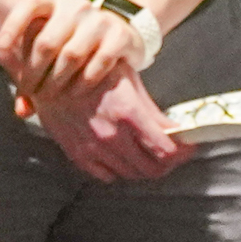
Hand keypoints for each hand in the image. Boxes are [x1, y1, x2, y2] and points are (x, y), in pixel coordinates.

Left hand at [0, 0, 144, 102]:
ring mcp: (99, 19)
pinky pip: (99, 62)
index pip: (29, 4)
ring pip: (72, 54)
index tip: (1, 49)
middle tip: (33, 93)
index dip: (13, 25)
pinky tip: (75, 94)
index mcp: (53, 1)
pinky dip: (84, 82)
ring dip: (57, 81)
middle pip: (47, 42)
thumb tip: (22, 111)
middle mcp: (76, 6)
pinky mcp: (119, 35)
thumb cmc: (74, 41)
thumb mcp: (53, 46)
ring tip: (51, 98)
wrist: (121, 32)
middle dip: (35, 72)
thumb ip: (33, 73)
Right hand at [23, 70, 182, 182]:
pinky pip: (105, 175)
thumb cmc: (94, 68)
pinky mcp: (75, 152)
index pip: (165, 151)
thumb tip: (176, 133)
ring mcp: (91, 146)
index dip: (183, 152)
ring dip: (145, 166)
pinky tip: (123, 155)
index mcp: (127, 113)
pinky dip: (119, 169)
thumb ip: (153, 112)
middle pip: (151, 169)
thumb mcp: (131, 81)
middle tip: (174, 152)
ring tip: (150, 153)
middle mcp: (110, 135)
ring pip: (130, 174)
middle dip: (168, 163)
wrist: (52, 66)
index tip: (189, 147)